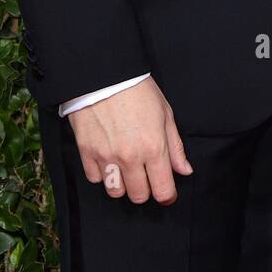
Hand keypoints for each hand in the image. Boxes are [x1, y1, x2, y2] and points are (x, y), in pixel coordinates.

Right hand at [67, 76, 192, 204]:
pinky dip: (102, 173)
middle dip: (145, 190)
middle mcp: (130, 157)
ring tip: (126, 168)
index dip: (167, 195)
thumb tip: (184, 170)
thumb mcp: (165, 113)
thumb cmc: (138, 90)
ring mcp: (106, 157)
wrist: (104, 74)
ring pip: (115, 192)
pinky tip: (108, 158)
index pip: (163, 190)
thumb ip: (175, 146)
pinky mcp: (86, 153)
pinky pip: (94, 179)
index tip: (167, 192)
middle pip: (139, 196)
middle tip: (146, 176)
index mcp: (154, 147)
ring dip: (123, 184)